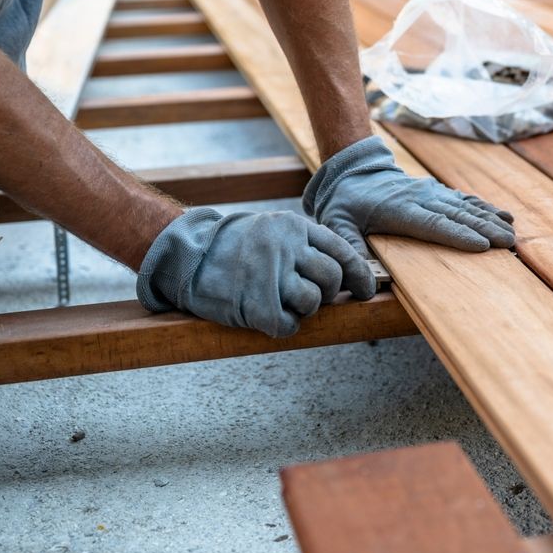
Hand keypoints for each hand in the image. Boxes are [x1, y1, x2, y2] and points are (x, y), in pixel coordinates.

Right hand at [136, 208, 374, 336]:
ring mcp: (271, 276)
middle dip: (328, 292)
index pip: (342, 252)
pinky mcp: (257, 304)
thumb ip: (304, 245)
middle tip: (311, 295)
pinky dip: (282, 325)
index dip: (359, 276)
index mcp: (294, 227)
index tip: (366, 290)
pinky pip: (289, 325)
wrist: (186, 255)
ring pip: (313, 302)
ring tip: (280, 300)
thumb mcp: (271, 230)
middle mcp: (286, 248)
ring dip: (302, 308)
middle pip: (332, 278)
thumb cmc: (233, 246)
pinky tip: (267, 315)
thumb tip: (344, 274)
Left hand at [302, 136, 514, 256]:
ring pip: (465, 206)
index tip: (481, 244)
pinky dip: (485, 207)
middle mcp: (420, 198)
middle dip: (484, 229)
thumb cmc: (345, 203)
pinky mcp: (437, 191)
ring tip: (512, 232)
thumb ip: (348, 249)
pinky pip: (465, 199)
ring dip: (490, 219)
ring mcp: (431, 192)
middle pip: (456, 216)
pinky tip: (505, 216)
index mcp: (399, 210)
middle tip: (507, 243)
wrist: (353, 171)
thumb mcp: (336, 224)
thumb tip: (361, 283)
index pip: (433, 224)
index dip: (458, 235)